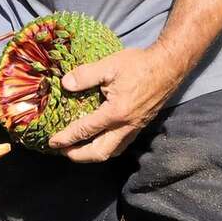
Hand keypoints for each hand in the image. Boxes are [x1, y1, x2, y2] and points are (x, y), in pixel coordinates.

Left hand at [48, 44, 181, 162]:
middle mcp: (126, 126)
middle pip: (100, 152)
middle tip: (63, 151)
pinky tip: (101, 140)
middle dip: (79, 156)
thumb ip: (86, 75)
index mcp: (116, 113)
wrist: (169, 66)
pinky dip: (108, 148)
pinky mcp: (141, 125)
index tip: (52, 142)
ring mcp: (135, 127)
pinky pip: (122, 144)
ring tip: (79, 150)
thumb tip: (65, 84)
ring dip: (94, 155)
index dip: (66, 138)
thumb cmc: (140, 64)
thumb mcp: (109, 65)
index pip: (86, 130)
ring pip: (113, 151)